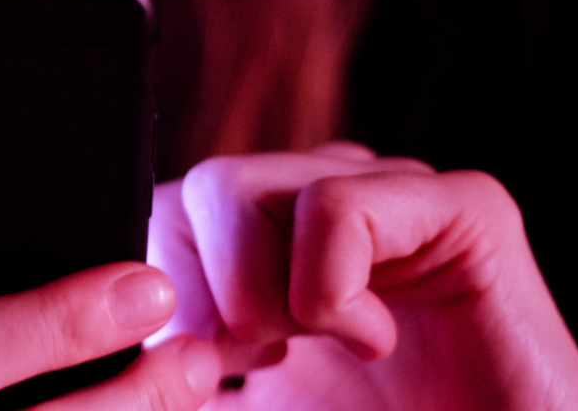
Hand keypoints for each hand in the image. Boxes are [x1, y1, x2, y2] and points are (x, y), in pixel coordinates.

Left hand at [147, 143, 577, 409]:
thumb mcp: (250, 405)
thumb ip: (185, 364)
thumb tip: (112, 341)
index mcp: (279, 250)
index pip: (167, 209)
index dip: (154, 285)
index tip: (193, 367)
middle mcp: (334, 209)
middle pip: (195, 190)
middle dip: (195, 294)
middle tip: (247, 367)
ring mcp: (398, 198)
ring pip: (240, 187)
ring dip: (251, 296)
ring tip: (307, 354)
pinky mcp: (465, 208)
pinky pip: (335, 208)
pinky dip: (328, 294)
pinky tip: (376, 340)